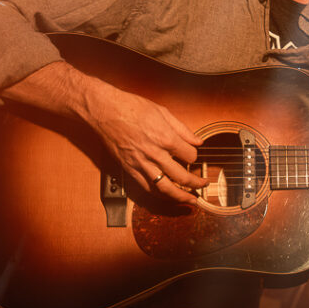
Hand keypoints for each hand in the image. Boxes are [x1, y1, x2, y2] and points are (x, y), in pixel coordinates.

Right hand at [83, 83, 205, 202]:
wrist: (105, 110)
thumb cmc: (131, 107)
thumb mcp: (163, 112)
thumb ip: (182, 129)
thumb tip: (198, 141)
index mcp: (165, 138)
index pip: (190, 155)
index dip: (195, 156)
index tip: (193, 154)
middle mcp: (155, 154)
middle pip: (181, 177)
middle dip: (196, 184)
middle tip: (203, 185)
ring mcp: (141, 164)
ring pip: (164, 188)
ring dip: (180, 197)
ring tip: (190, 200)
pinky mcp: (129, 169)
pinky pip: (146, 188)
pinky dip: (159, 195)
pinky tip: (167, 196)